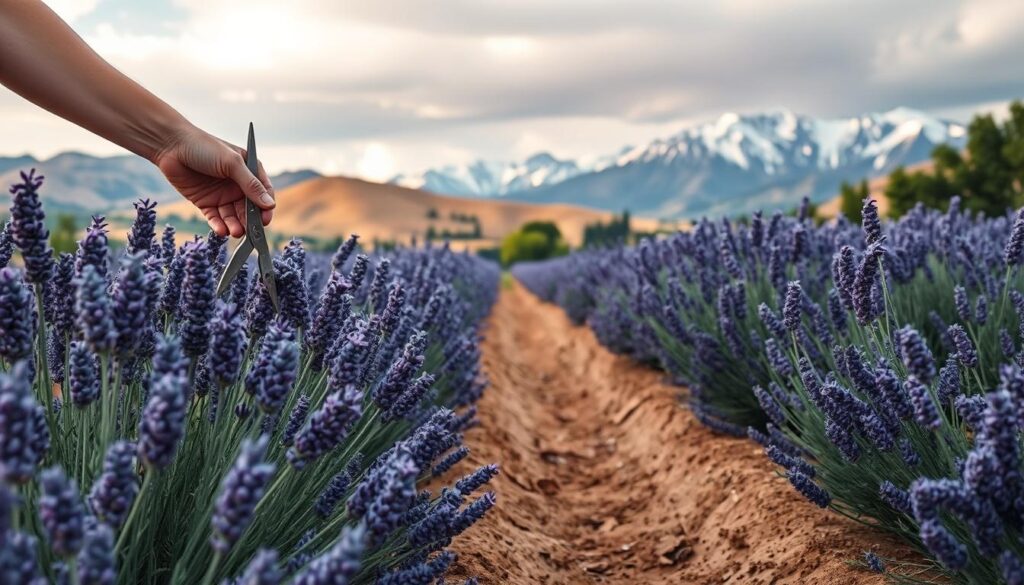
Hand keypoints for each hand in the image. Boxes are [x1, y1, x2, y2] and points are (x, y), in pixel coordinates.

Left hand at [153, 124, 274, 236]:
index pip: (264, 193)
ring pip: (233, 216)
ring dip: (235, 225)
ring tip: (235, 232)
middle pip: (249, 208)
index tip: (265, 219)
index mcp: (248, 171)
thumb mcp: (232, 163)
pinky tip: (221, 230)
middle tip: (250, 232)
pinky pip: (215, 218)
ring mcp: (221, 195)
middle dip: (250, 220)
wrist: (170, 145)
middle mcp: (237, 185)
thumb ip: (251, 185)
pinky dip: (219, 225)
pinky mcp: (205, 203)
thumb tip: (270, 205)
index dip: (266, 207)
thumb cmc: (204, 146)